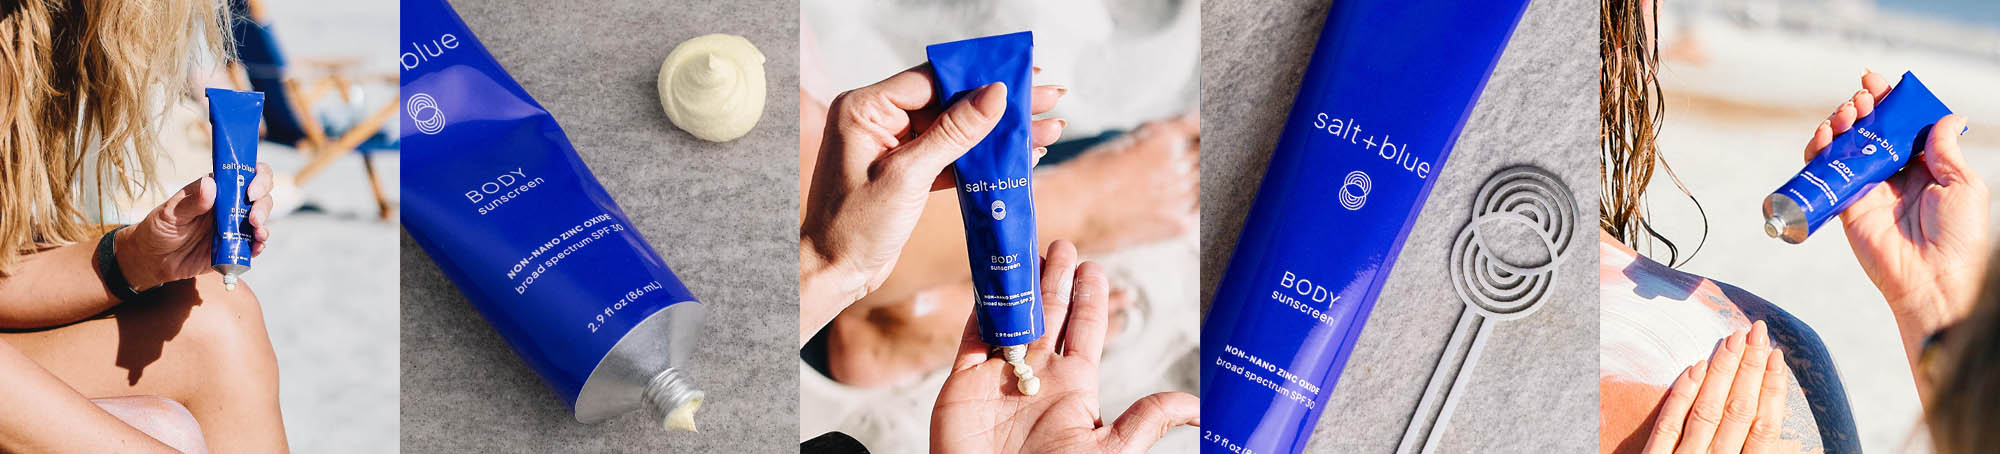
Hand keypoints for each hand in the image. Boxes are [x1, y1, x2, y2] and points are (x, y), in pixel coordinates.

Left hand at [116, 163, 275, 289]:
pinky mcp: (234, 247)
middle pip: (260, 197)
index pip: (245, 174)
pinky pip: (254, 245)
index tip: (252, 192)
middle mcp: (229, 205)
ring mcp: (233, 226)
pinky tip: (257, 247)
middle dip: (262, 206)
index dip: (258, 178)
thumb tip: (210, 183)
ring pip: (260, 220)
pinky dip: (259, 245)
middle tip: (253, 220)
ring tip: (258, 235)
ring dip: (263, 226)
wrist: (153, 260)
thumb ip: (192, 202)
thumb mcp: (169, 214)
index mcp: (216, 190)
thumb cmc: (158, 229)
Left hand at [798, 64, 1064, 343]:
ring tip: (1048, 127)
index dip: (980, 76)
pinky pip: (952, 156)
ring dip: (1000, 132)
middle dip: (1001, 103)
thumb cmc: (854, 226)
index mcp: (865, 108)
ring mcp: (894, 146)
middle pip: (951, 101)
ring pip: (957, 130)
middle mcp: (878, 120)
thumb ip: (953, 133)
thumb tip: (994, 95)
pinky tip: (1021, 155)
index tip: (1022, 76)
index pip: (932, 79)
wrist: (833, 273)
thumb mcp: (907, 176)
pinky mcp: (908, 172)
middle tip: (1049, 97)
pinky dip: (984, 157)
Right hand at [930, 240, 1196, 453]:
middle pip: (1048, 315)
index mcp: (1074, 386)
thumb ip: (1148, 420)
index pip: (1085, 330)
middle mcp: (1038, 375)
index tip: (1091, 266)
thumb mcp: (1110, 451)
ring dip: (1018, 286)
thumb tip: (1200, 408)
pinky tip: (987, 280)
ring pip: (1011, 318)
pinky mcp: (963, 383)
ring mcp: (999, 377)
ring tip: (1026, 250)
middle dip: (1054, 280)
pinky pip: (972, 337)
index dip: (1089, 297)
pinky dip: (979, 308)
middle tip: (1061, 245)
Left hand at [1642, 322, 1788, 453]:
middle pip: (1739, 410)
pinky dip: (1683, 395)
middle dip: (1751, 368)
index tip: (1777, 355)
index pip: (1765, 427)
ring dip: (1722, 372)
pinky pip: (1669, 424)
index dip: (1774, 389)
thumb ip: (1759, 452)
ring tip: (1733, 339)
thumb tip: (1790, 433)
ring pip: (1707, 410)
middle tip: (1758, 331)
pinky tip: (1695, 368)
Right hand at [1811, 70, 1985, 360]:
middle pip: (1871, 131)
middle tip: (1861, 98)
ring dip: (1840, 123)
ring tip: (1845, 113)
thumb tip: (1946, 117)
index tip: (1878, 82)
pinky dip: (1819, 151)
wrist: (1933, 278)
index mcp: (1927, 166)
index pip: (1903, 125)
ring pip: (1845, 147)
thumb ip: (1946, 150)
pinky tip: (1823, 136)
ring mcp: (1869, 188)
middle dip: (1862, 108)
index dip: (1890, 102)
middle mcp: (1896, 174)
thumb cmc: (1958, 235)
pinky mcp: (1846, 205)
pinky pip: (1827, 174)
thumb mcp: (1964, 185)